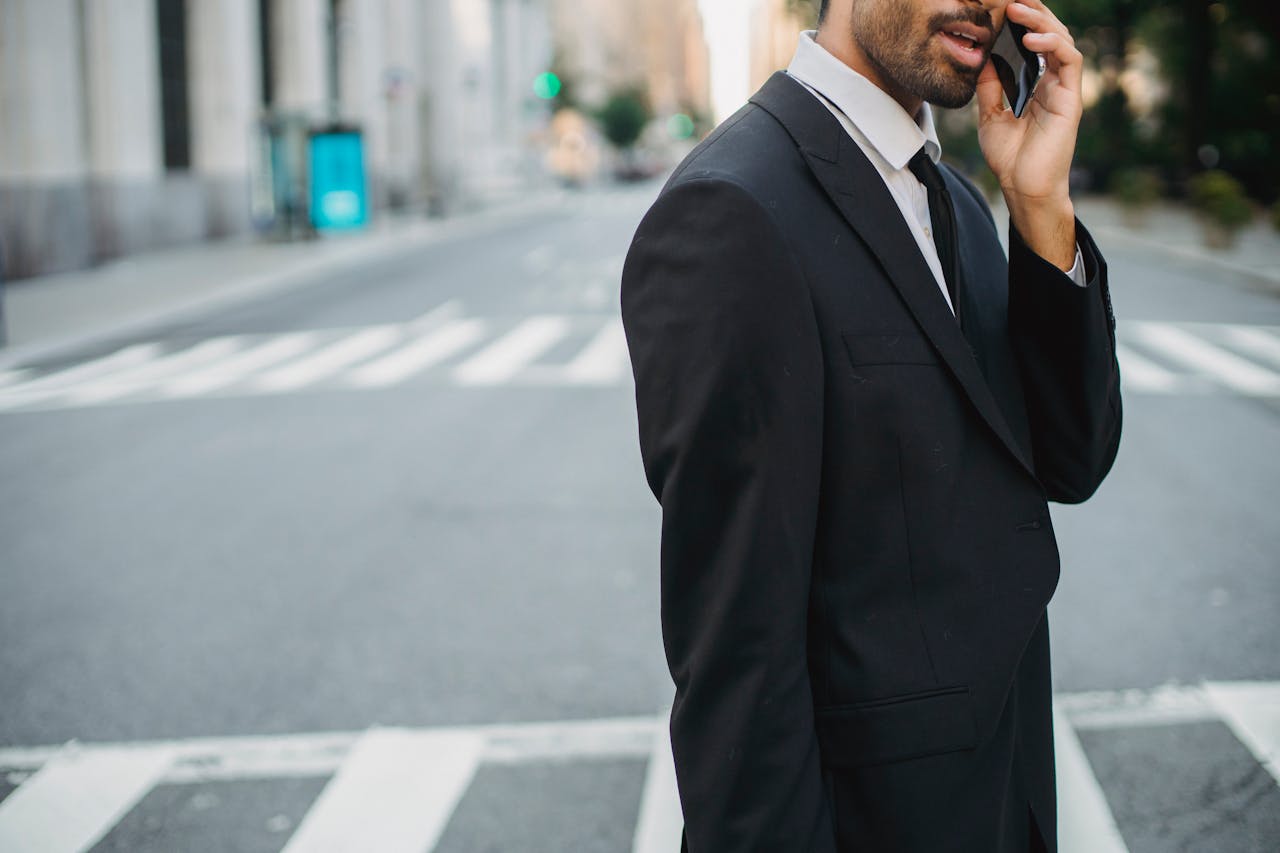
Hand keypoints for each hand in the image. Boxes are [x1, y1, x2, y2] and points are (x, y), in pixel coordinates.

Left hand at [976, 0, 1082, 268]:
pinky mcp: (1072, 98)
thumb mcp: (990, 115)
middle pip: (1049, 34)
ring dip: (1041, 21)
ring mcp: (1064, 88)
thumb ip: (990, 86)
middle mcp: (1053, 81)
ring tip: (1017, 8)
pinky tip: (1032, 38)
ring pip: (1062, 40)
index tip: (1001, 4)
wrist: (1023, 188)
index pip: (1033, 41)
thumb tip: (983, 57)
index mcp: (1037, 83)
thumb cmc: (1010, 158)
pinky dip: (1052, 44)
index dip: (1021, 21)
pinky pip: (1069, 61)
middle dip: (1032, 11)